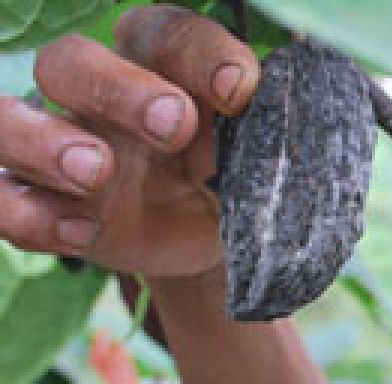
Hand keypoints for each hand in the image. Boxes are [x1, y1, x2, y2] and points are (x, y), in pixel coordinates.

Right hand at [0, 7, 258, 279]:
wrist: (215, 241)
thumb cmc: (234, 175)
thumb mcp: (258, 156)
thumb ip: (261, 133)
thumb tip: (265, 109)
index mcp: (157, 65)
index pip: (164, 34)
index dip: (201, 54)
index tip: (240, 89)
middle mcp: (98, 95)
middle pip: (72, 62)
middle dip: (118, 88)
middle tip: (174, 124)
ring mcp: (59, 148)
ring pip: (7, 119)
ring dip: (45, 141)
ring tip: (98, 171)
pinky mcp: (44, 205)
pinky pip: (2, 199)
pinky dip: (30, 213)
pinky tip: (83, 231)